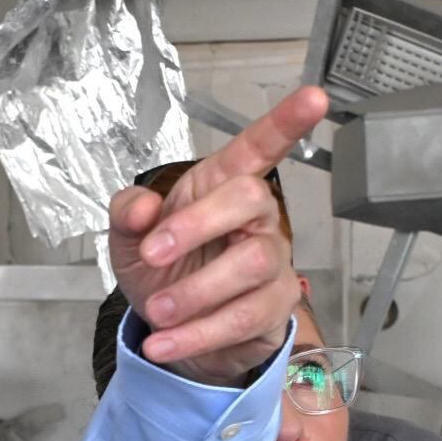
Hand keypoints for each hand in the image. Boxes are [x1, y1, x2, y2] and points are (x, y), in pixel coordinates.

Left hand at [108, 86, 327, 384]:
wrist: (172, 330)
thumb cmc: (162, 270)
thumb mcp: (129, 238)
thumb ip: (127, 213)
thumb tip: (144, 208)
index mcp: (221, 186)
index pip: (260, 146)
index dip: (286, 122)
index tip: (314, 97)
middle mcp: (256, 218)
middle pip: (250, 200)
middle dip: (197, 225)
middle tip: (153, 254)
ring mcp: (272, 262)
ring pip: (251, 266)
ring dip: (196, 292)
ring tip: (157, 311)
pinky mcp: (275, 308)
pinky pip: (244, 318)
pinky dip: (198, 334)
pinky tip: (165, 343)